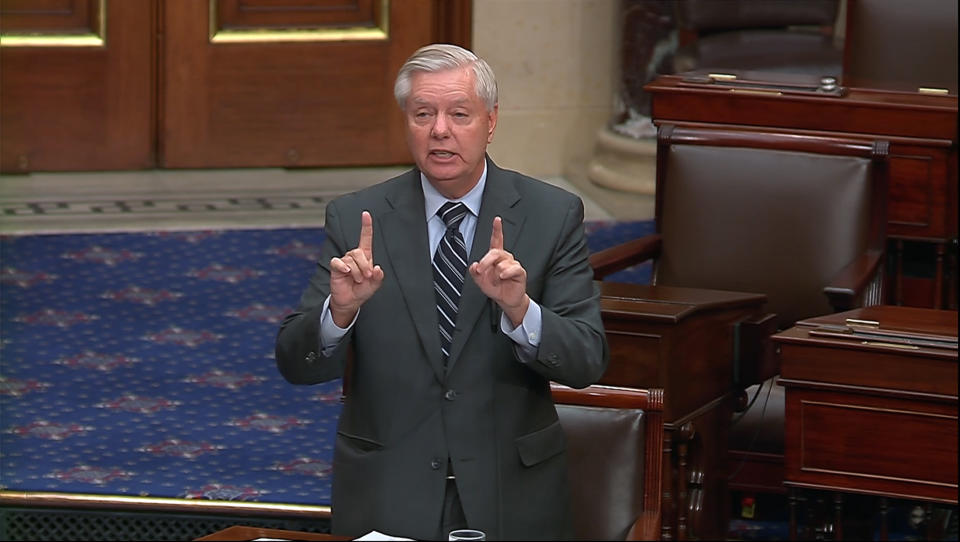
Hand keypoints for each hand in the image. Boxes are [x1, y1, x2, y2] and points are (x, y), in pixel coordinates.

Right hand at [329, 211, 383, 326]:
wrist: (350, 301)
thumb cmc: (362, 290)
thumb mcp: (375, 285)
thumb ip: (378, 277)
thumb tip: (377, 268)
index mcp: (365, 257)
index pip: (365, 238)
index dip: (366, 226)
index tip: (366, 214)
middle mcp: (354, 256)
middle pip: (359, 252)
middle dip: (364, 266)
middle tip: (366, 277)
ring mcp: (344, 261)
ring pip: (351, 259)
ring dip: (356, 272)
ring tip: (358, 280)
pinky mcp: (336, 267)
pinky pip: (338, 262)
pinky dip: (343, 267)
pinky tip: (346, 272)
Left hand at [469, 216, 528, 326]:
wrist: (505, 300)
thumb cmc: (495, 288)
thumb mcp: (480, 281)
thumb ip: (475, 273)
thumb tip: (474, 265)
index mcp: (496, 257)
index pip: (497, 240)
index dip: (497, 230)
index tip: (497, 219)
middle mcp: (505, 258)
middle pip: (495, 252)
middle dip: (486, 261)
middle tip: (480, 270)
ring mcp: (513, 264)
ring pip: (502, 263)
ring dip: (495, 274)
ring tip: (496, 280)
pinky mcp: (519, 272)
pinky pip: (513, 269)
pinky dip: (506, 273)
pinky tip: (502, 277)